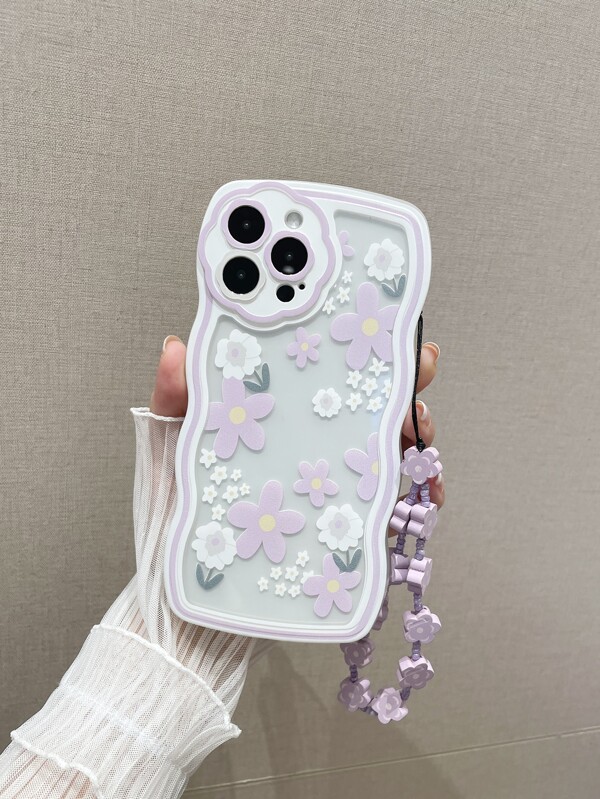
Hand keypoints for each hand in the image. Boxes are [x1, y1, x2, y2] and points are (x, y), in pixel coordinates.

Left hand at [149, 335, 444, 510]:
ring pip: (396, 447)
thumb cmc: (181, 500)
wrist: (189, 574)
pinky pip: (398, 505)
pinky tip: (430, 492)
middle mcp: (316, 442)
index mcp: (283, 414)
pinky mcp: (350, 523)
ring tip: (419, 431)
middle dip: (407, 381)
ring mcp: (337, 482)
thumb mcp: (175, 440)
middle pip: (375, 403)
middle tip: (418, 368)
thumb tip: (175, 346)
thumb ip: (175, 396)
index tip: (386, 327)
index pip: (328, 372)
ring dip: (419, 434)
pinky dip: (425, 496)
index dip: (360, 346)